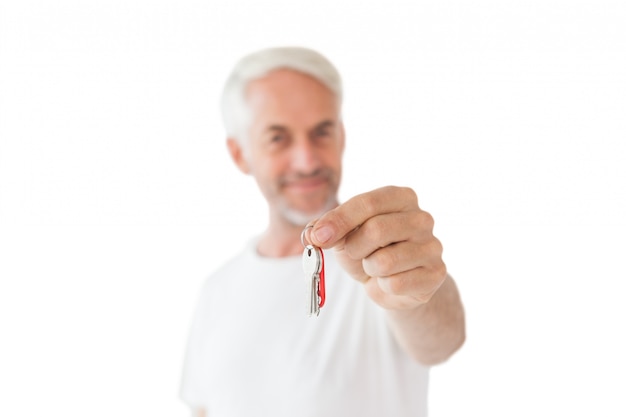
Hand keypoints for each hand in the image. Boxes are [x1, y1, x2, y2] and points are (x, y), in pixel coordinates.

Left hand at [308, 186, 446, 310]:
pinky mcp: (436, 274)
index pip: (368, 203)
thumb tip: (313, 234)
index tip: (318, 237)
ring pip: (385, 261)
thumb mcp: (344, 235)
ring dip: (370, 268)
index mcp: (401, 197)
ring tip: (376, 266)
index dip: (339, 220)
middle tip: (355, 253)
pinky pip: (396, 284)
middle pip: (376, 230)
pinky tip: (392, 280)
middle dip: (355, 247)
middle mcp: (422, 218)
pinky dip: (384, 286)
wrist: (393, 283)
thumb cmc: (368, 250)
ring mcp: (433, 246)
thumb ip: (326, 230)